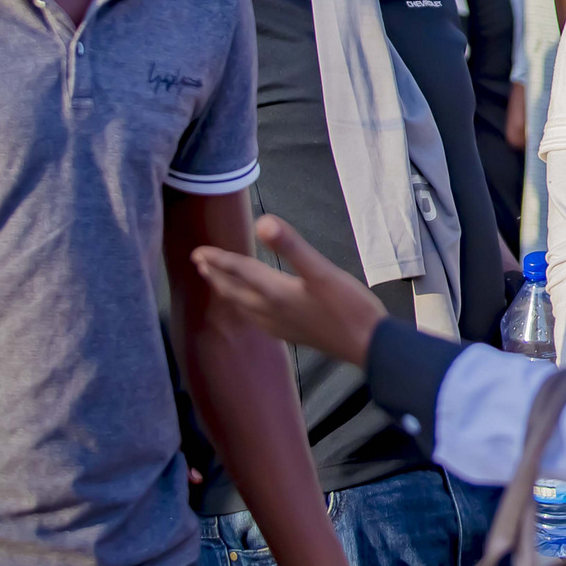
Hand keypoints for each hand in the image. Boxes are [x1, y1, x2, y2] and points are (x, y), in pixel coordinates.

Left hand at [191, 216, 388, 367]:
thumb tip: (263, 222)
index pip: (239, 271)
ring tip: (218, 282)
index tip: (198, 251)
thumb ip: (291, 246)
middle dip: (216, 276)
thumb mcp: (322, 271)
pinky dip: (244, 307)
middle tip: (200, 263)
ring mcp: (279, 325)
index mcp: (275, 293)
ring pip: (243, 306)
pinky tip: (252, 308)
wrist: (367, 344)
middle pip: (234, 291)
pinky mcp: (290, 333)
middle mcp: (270, 311)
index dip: (219, 259)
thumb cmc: (348, 306)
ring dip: (227, 292)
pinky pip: (255, 318)